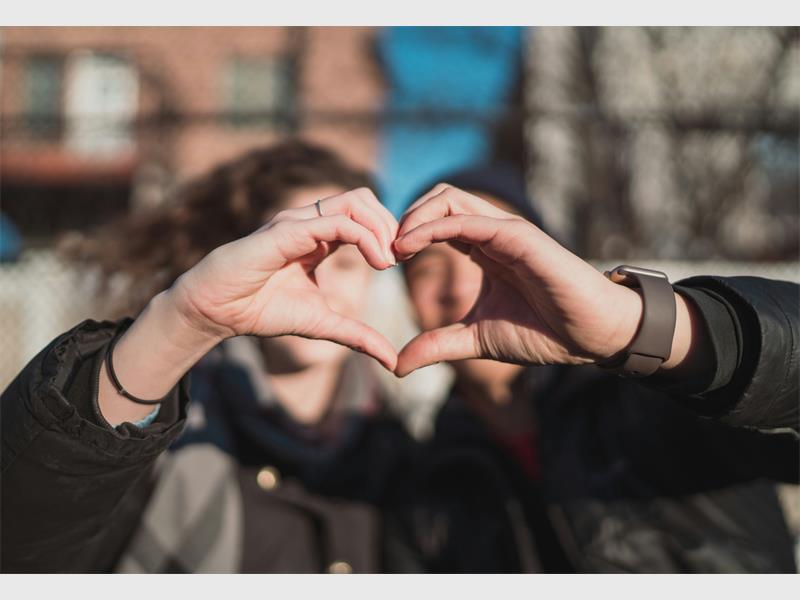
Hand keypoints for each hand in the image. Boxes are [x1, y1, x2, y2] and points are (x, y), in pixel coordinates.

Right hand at [170, 188, 399, 370]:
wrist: (217, 311)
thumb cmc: (261, 310)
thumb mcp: (322, 324)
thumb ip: (357, 336)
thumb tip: (392, 362)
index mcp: (319, 237)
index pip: (364, 215)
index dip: (388, 234)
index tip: (402, 263)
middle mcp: (310, 222)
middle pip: (364, 199)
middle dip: (390, 224)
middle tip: (401, 258)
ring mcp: (298, 222)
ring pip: (354, 201)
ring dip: (381, 227)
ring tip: (389, 260)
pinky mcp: (287, 231)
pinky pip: (336, 222)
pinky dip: (365, 237)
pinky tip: (377, 263)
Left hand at [392, 185, 645, 376]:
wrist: (590, 335)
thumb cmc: (543, 332)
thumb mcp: (476, 339)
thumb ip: (437, 345)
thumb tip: (397, 365)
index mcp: (483, 249)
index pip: (436, 221)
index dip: (405, 234)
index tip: (383, 261)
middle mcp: (492, 233)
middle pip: (439, 198)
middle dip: (404, 217)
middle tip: (383, 251)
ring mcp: (505, 230)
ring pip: (450, 198)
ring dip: (413, 216)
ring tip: (393, 248)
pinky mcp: (518, 236)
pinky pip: (467, 220)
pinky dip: (433, 226)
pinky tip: (410, 246)